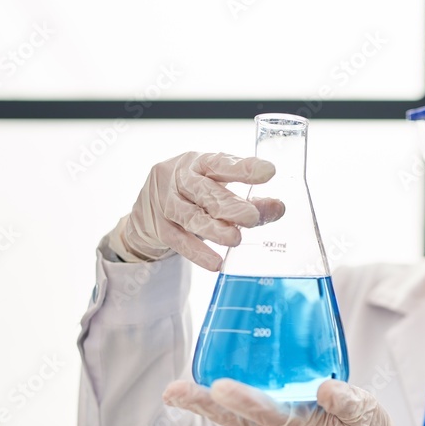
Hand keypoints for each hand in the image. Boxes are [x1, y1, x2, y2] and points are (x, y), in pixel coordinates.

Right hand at [109, 151, 284, 270]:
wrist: (146, 210)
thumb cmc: (192, 194)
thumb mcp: (218, 188)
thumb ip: (249, 199)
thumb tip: (278, 208)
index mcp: (198, 163)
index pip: (221, 163)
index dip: (244, 168)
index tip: (269, 172)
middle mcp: (179, 179)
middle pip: (204, 191)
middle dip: (229, 204)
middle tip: (252, 217)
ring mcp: (166, 203)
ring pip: (191, 216)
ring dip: (214, 229)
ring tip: (235, 240)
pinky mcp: (160, 228)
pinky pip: (179, 241)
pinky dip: (198, 252)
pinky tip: (215, 263)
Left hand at [162, 378, 407, 425]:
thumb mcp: (366, 415)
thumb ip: (349, 403)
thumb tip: (326, 389)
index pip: (269, 413)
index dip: (245, 401)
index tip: (221, 388)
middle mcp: (281, 425)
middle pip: (237, 418)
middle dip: (205, 405)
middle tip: (174, 392)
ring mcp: (275, 420)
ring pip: (232, 415)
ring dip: (202, 403)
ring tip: (172, 391)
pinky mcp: (274, 412)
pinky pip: (240, 407)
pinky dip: (216, 399)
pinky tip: (197, 383)